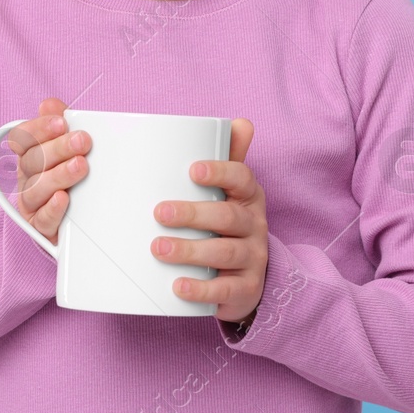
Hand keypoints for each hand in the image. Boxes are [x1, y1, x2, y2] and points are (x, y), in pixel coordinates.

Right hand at [4, 97, 88, 246]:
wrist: (73, 220)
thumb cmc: (69, 177)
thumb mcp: (66, 146)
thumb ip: (59, 123)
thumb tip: (50, 103)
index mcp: (30, 154)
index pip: (23, 138)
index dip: (40, 128)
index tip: (62, 122)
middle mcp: (26, 177)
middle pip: (33, 161)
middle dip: (58, 148)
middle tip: (82, 141)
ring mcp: (31, 202)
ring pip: (37, 188)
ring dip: (58, 175)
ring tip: (80, 166)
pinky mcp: (40, 226)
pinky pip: (42, 218)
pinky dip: (52, 208)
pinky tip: (64, 198)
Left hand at [151, 117, 267, 324]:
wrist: (245, 280)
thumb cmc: (225, 227)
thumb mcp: (229, 194)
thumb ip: (229, 160)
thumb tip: (242, 122)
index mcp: (248, 197)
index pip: (242, 178)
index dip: (220, 172)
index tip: (192, 170)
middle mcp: (255, 225)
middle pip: (227, 216)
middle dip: (193, 213)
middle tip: (159, 213)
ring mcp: (253, 258)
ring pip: (225, 252)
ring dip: (190, 250)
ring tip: (158, 249)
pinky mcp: (246, 289)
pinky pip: (226, 290)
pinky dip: (201, 290)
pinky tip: (177, 286)